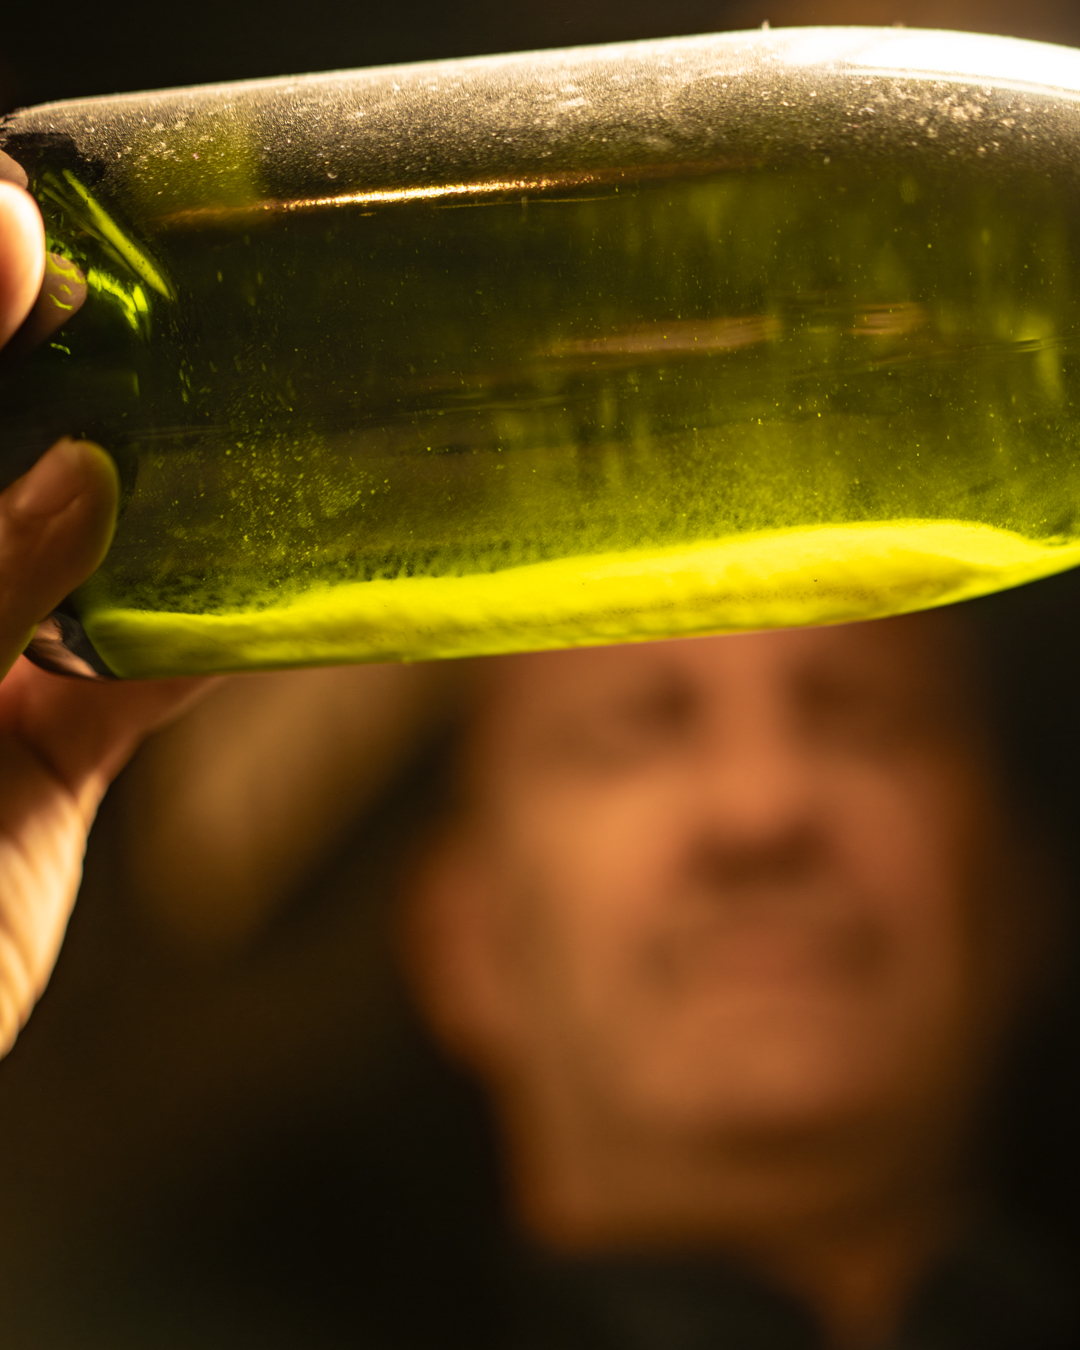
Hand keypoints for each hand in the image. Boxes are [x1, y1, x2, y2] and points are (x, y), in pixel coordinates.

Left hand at [0, 175, 208, 1056]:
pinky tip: (281, 597)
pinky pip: (142, 684)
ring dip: (165, 513)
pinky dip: (208, 647)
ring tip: (247, 430)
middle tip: (169, 308)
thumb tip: (83, 476)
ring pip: (82, 563)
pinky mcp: (48, 761)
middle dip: (76, 391)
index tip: (27, 222)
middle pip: (9, 466)